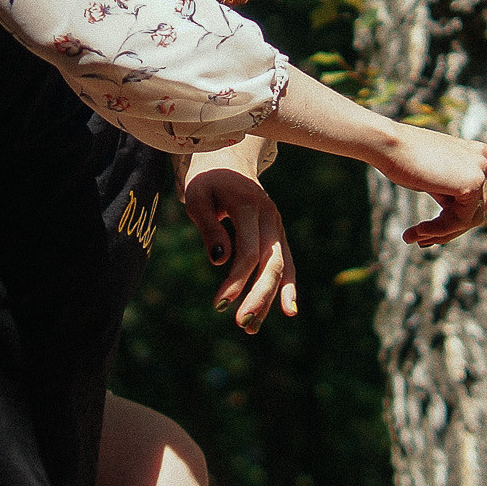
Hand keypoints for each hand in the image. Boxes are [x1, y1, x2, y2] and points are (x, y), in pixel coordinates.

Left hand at [179, 155, 298, 332]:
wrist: (228, 158)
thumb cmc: (207, 178)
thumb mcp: (198, 196)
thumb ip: (209, 227)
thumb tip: (220, 261)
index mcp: (249, 206)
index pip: (248, 251)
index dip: (236, 279)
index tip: (219, 304)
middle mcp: (270, 217)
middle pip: (271, 263)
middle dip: (258, 296)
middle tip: (242, 324)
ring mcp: (277, 226)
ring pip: (281, 267)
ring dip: (269, 299)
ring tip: (251, 328)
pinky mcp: (277, 235)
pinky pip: (287, 263)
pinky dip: (288, 287)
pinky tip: (288, 311)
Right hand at [372, 122, 486, 246]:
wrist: (388, 144)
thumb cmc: (402, 159)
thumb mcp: (434, 178)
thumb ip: (451, 193)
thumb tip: (460, 223)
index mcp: (475, 154)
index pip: (481, 197)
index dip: (459, 216)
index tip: (431, 229)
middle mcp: (482, 158)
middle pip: (479, 210)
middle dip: (452, 228)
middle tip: (423, 239)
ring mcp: (480, 169)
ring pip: (472, 219)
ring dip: (443, 232)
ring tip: (414, 236)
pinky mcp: (472, 182)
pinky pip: (461, 220)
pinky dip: (440, 230)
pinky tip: (418, 231)